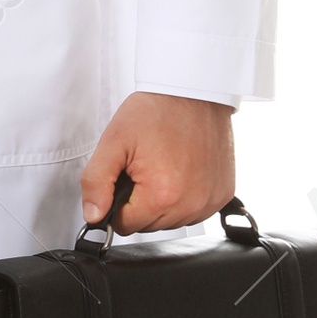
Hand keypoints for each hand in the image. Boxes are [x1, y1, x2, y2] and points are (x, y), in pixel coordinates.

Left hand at [80, 91, 233, 232]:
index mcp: (161, 196)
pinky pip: (195, 211)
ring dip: (163, 201)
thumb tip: (94, 216)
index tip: (126, 177)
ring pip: (171, 220)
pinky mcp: (222, 195)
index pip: (124, 225)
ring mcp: (209, 202)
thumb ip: (96, 183)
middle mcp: (190, 204)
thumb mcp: (114, 142)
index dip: (117, 202)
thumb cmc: (157, 111)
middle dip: (140, 201)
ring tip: (164, 165)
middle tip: (145, 166)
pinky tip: (183, 170)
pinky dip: (185, 196)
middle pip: (149, 225)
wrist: (195, 91)